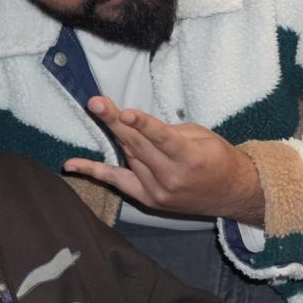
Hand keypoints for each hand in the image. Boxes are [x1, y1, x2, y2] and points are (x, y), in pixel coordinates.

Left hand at [63, 96, 263, 225]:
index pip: (161, 138)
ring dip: (115, 133)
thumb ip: (168, 131)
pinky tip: (70, 164)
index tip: (124, 112)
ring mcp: (156, 191)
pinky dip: (93, 171)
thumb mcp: (201, 137)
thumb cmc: (218, 158)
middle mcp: (171, 177)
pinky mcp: (147, 199)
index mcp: (189, 158)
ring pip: (128, 156)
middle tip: (95, 102)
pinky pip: (116, 181)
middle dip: (114, 121)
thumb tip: (136, 125)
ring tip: (98, 107)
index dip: (142, 125)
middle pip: (137, 144)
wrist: (231, 194)